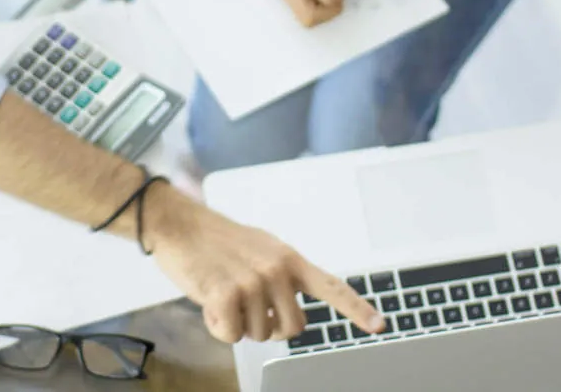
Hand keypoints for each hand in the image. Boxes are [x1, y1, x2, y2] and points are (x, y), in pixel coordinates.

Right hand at [144, 185, 384, 342]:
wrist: (180, 225)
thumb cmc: (217, 241)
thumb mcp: (260, 250)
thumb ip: (280, 276)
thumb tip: (286, 315)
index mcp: (289, 259)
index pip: (331, 287)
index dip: (356, 309)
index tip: (380, 325)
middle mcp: (277, 270)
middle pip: (292, 329)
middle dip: (268, 327)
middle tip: (244, 306)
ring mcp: (254, 281)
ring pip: (259, 334)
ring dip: (238, 324)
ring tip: (222, 293)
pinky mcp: (227, 293)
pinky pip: (232, 336)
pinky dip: (218, 327)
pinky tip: (209, 302)